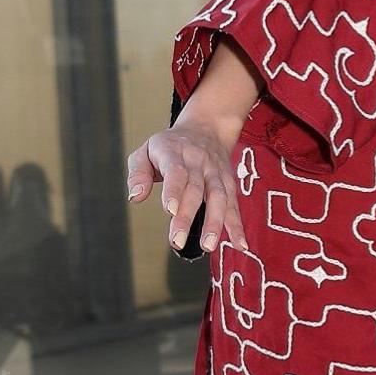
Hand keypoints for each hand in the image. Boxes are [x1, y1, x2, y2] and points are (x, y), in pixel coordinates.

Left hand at [127, 116, 249, 254]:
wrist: (206, 128)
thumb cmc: (169, 147)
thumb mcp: (146, 151)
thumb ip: (137, 174)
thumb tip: (135, 197)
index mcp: (175, 153)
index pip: (176, 172)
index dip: (174, 190)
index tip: (170, 210)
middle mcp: (198, 162)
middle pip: (195, 190)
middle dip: (187, 217)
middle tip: (177, 241)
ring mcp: (216, 173)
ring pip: (218, 197)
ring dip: (215, 222)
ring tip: (208, 246)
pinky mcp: (228, 183)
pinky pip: (233, 204)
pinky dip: (237, 225)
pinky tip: (240, 244)